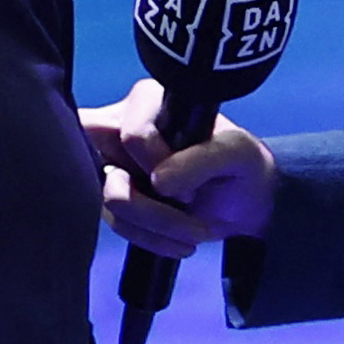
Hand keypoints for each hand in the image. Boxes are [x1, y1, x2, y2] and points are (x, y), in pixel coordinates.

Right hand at [82, 78, 280, 257]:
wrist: (243, 206)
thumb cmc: (242, 167)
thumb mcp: (237, 154)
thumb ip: (202, 159)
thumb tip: (158, 182)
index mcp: (149, 103)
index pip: (130, 133)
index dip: (156, 161)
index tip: (191, 182)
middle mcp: (119, 130)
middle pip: (99, 163)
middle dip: (142, 200)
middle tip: (183, 205)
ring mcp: (111, 166)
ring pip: (109, 201)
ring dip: (155, 224)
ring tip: (194, 230)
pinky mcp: (111, 197)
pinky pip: (113, 223)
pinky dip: (148, 236)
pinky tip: (177, 240)